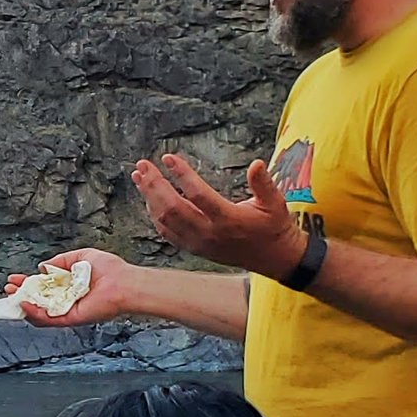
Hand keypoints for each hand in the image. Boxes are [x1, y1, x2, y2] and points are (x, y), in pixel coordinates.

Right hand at [5, 248, 136, 327]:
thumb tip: (42, 268)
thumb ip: (60, 261)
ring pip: (39, 312)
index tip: (15, 278)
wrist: (124, 283)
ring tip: (12, 296)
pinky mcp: (70, 318)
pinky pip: (48, 319)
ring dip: (23, 305)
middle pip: (37, 300)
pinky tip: (25, 303)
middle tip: (9, 288)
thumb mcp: (81, 256)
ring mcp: (67, 310)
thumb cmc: (109, 269)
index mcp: (68, 286)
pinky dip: (34, 313)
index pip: (43, 287)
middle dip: (20, 294)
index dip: (27, 283)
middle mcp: (66, 300)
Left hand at [135, 154, 305, 278]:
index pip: (198, 194)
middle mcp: (209, 233)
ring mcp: (199, 243)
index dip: (181, 174)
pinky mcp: (194, 248)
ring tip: (139, 177)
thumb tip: (257, 163)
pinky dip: (154, 215)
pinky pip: (167, 232)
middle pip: (172, 207)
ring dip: (149, 197)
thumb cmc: (274, 228)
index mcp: (228, 219)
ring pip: (165, 220)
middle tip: (143, 165)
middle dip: (154, 184)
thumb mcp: (276, 203)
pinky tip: (149, 199)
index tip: (168, 157)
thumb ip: (264, 183)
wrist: (274, 259)